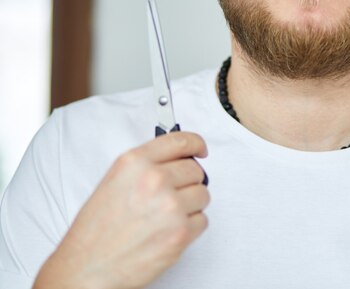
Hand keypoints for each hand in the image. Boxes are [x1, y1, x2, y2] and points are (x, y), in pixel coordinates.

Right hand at [33, 132, 209, 288]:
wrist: (86, 269)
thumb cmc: (95, 231)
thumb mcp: (114, 182)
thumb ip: (146, 167)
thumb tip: (176, 161)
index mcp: (135, 163)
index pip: (180, 141)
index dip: (196, 144)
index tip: (200, 150)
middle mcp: (154, 180)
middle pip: (196, 170)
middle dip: (188, 182)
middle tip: (172, 196)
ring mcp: (170, 206)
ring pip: (203, 195)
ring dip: (191, 206)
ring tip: (165, 217)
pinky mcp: (181, 232)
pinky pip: (202, 220)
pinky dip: (191, 227)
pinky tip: (167, 232)